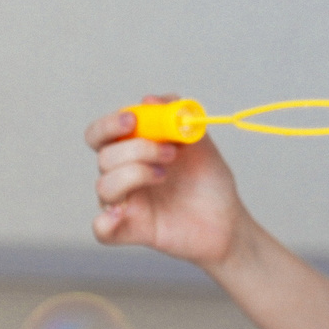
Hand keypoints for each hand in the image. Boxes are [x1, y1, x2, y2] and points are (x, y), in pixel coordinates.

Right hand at [86, 95, 249, 267]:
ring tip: (165, 175)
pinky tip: (124, 214)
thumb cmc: (208, 181)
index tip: (133, 121)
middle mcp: (122, 175)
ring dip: (134, 175)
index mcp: (132, 150)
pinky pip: (101, 229)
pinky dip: (106, 222)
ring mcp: (124, 203)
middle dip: (136, 149)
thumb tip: (148, 99)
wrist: (227, 220)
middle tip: (170, 153)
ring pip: (104, 186)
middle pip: (103, 157)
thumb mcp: (198, 141)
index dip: (109, 125)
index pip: (101, 134)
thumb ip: (176, 115)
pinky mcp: (130, 229)